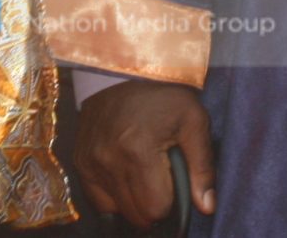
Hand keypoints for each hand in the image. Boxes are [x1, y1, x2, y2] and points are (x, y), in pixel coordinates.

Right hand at [71, 79, 216, 229]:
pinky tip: (125, 177)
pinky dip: (114, 196)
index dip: (171, 201)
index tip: (174, 182)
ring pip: (117, 210)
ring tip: (143, 176)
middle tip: (160, 179)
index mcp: (138, 150)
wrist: (124, 69)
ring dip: (133, 202)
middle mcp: (108, 160)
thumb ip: (202, 167)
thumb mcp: (194, 121)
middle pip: (136, 215)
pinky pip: (98, 200)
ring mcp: (90, 162)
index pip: (156, 208)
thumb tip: (206, 208)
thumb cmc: (164, 95)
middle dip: (153, 205)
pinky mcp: (80, 161)